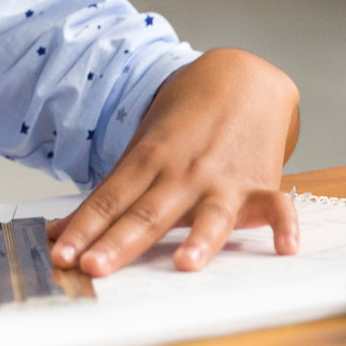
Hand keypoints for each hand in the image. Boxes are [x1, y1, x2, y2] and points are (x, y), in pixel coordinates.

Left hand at [48, 49, 301, 276]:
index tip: (60, 254)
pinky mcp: (261, 182)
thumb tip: (61, 233)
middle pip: (147, 212)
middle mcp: (183, 172)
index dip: (84, 228)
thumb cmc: (183, 123)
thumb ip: (108, 197)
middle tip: (95, 267)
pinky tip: (285, 246)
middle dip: (119, 242)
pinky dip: (284, 224)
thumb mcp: (141, 149)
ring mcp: (224, 178)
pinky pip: (276, 205)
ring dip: (200, 239)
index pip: (109, 200)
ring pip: (210, 213)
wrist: (241, 78)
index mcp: (148, 161)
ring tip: (185, 263)